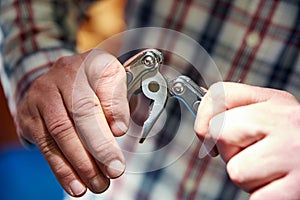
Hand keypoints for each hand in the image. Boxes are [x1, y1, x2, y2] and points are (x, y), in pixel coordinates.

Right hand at [17, 50, 129, 196]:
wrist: (63, 78)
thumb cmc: (93, 84)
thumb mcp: (111, 83)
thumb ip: (117, 103)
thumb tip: (117, 129)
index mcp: (90, 64)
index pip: (102, 86)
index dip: (113, 109)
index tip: (121, 132)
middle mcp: (63, 75)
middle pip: (81, 113)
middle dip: (99, 146)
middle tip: (114, 170)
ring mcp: (43, 95)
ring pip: (61, 133)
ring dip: (81, 164)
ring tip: (98, 184)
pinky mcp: (30, 115)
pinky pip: (46, 146)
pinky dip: (62, 169)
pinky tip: (76, 184)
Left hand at [194, 82, 299, 198]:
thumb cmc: (293, 142)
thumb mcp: (271, 115)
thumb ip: (238, 113)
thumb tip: (204, 125)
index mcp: (274, 101)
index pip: (220, 94)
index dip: (204, 117)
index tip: (208, 134)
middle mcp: (285, 121)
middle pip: (220, 133)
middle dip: (228, 151)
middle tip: (252, 154)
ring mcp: (292, 154)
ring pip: (235, 171)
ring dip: (247, 177)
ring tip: (270, 170)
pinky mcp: (295, 189)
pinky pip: (254, 196)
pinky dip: (261, 195)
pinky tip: (279, 185)